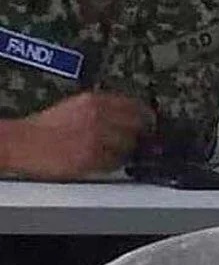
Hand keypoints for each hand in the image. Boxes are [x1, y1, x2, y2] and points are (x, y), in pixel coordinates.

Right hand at [11, 92, 144, 179]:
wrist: (22, 142)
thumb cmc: (46, 127)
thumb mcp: (78, 106)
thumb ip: (105, 108)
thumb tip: (130, 116)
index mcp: (95, 100)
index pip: (136, 106)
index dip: (146, 116)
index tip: (151, 122)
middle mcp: (99, 116)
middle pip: (138, 126)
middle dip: (140, 135)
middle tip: (140, 141)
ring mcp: (96, 137)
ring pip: (129, 146)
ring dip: (127, 151)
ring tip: (113, 152)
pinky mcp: (91, 157)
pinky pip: (115, 162)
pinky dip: (114, 164)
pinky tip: (103, 162)